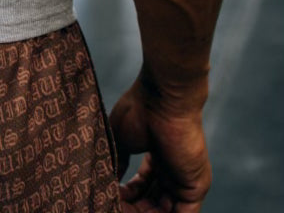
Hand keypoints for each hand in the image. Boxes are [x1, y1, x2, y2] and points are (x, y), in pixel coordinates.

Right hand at [109, 78, 211, 211]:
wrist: (163, 99)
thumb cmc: (140, 110)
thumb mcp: (122, 139)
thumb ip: (118, 162)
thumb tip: (108, 179)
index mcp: (159, 158)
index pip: (143, 186)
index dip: (126, 195)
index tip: (108, 195)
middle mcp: (173, 171)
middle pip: (153, 201)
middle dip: (133, 207)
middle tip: (112, 205)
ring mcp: (184, 180)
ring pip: (164, 211)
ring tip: (119, 210)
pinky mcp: (193, 188)